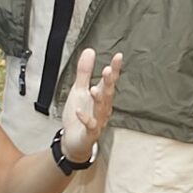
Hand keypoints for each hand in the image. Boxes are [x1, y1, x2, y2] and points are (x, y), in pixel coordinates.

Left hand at [58, 48, 125, 163]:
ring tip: (94, 89)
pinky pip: (90, 126)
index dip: (114, 69)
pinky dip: (85, 119)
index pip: (109, 81)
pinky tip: (79, 112)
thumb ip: (84, 72)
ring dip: (98, 100)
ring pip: (101, 110)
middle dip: (108, 83)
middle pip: (108, 94)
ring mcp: (98, 121)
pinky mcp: (89, 133)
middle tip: (108, 70)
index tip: (118, 56)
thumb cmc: (79, 115)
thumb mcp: (79, 90)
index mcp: (101, 97)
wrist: (74, 141)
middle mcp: (102, 108)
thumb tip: (89, 51)